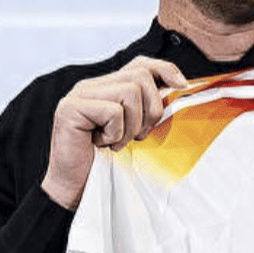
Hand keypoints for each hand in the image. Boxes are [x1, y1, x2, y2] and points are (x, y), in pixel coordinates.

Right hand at [41, 57, 187, 209]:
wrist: (77, 188)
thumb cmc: (107, 162)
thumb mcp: (135, 130)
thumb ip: (148, 107)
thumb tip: (178, 86)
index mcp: (106, 87)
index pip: (140, 64)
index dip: (164, 69)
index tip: (182, 86)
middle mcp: (91, 86)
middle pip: (140, 75)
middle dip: (151, 109)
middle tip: (137, 135)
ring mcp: (79, 95)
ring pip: (129, 92)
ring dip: (131, 125)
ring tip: (117, 142)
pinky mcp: (70, 108)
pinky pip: (113, 111)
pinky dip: (115, 133)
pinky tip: (102, 144)